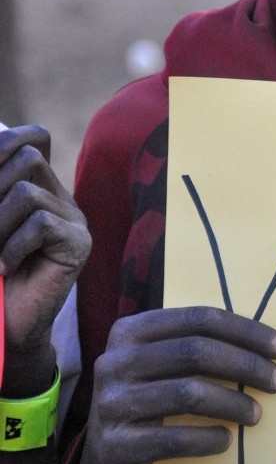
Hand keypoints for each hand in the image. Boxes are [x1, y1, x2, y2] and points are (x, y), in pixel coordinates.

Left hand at [0, 124, 90, 392]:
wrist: (7, 326)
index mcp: (36, 186)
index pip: (34, 137)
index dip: (5, 140)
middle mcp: (59, 197)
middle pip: (27, 155)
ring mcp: (73, 220)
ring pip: (27, 191)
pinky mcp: (79, 244)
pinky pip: (41, 224)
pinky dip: (13, 246)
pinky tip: (6, 267)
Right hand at [80, 306, 275, 463]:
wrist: (106, 456)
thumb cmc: (150, 399)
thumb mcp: (162, 363)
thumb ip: (196, 346)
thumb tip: (266, 345)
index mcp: (130, 331)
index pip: (197, 318)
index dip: (244, 331)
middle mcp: (116, 362)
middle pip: (195, 352)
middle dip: (246, 365)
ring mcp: (111, 404)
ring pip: (187, 393)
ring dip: (232, 403)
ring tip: (257, 414)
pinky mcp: (116, 445)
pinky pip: (174, 438)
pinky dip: (208, 438)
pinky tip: (227, 440)